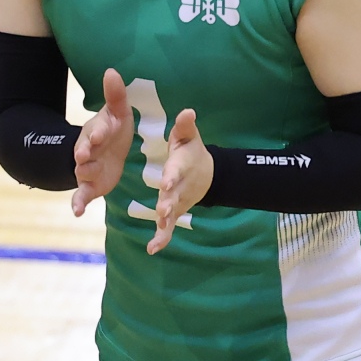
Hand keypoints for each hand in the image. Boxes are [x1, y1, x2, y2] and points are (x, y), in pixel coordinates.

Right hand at [72, 69, 131, 216]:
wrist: (106, 151)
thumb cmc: (114, 129)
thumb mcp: (118, 113)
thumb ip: (115, 95)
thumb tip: (112, 70)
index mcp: (97, 133)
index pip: (96, 131)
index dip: (97, 133)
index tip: (100, 134)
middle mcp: (87, 152)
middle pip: (83, 153)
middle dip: (84, 154)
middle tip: (83, 156)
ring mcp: (87, 169)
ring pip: (82, 173)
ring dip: (83, 175)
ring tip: (84, 177)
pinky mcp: (90, 186)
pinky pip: (81, 195)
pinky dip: (78, 203)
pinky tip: (77, 212)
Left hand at [148, 108, 211, 255]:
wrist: (207, 174)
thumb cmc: (191, 152)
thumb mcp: (188, 137)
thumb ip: (185, 127)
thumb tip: (187, 111)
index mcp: (180, 165)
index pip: (176, 170)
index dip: (172, 176)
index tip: (165, 182)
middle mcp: (180, 186)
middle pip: (174, 195)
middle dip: (169, 203)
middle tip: (163, 211)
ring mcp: (178, 201)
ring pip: (172, 213)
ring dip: (166, 221)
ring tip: (159, 227)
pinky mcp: (174, 212)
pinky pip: (168, 227)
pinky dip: (162, 238)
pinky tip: (152, 249)